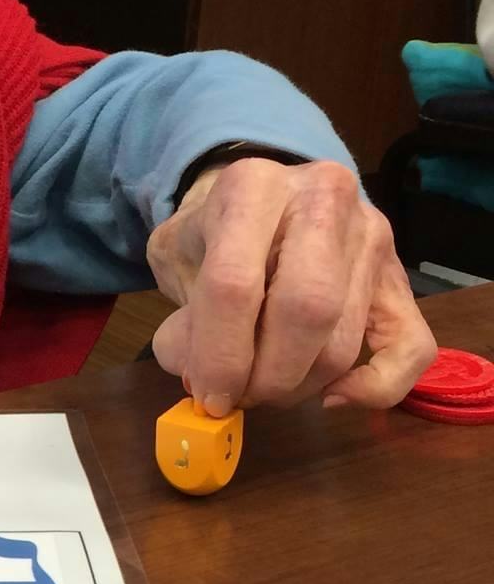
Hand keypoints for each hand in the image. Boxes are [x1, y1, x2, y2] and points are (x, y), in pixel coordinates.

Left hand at [146, 159, 435, 412]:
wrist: (262, 201)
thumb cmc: (212, 234)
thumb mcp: (173, 260)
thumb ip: (179, 323)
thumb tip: (205, 382)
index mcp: (254, 186)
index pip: (234, 285)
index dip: (218, 356)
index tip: (207, 396)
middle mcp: (324, 199)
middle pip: (305, 310)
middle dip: (266, 376)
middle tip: (239, 397)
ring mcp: (372, 237)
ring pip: (344, 340)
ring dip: (299, 386)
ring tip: (263, 386)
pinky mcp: (401, 276)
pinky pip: (411, 348)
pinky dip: (375, 387)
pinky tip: (331, 396)